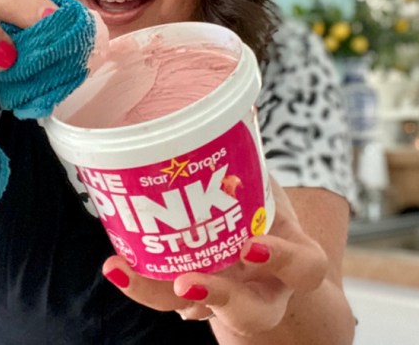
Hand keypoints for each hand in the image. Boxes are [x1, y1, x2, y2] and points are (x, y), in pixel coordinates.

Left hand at [101, 179, 329, 336]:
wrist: (265, 257)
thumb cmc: (267, 213)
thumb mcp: (269, 187)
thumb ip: (254, 159)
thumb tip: (236, 105)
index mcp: (296, 264)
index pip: (302, 268)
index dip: (281, 259)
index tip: (252, 244)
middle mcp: (264, 292)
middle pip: (250, 313)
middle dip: (217, 297)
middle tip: (184, 283)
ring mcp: (226, 303)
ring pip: (196, 313)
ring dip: (156, 293)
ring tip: (121, 269)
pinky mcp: (194, 302)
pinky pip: (167, 300)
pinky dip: (141, 281)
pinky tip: (116, 264)